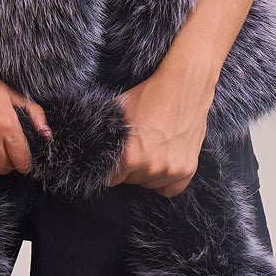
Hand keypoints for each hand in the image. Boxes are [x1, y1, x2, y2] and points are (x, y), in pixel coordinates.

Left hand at [108, 68, 211, 196]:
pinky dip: (166, 181)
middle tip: (135, 147)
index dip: (110, 168)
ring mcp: (171, 170)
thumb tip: (87, 142)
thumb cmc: (149, 95)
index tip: (115, 158)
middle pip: (130, 181)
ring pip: (149, 184)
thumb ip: (103, 133)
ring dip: (147, 173)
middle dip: (129, 168)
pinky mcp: (188, 169)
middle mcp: (151, 167)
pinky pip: (171, 189)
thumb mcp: (118, 110)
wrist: (183, 86)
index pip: (110, 179)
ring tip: (151, 150)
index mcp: (130, 156)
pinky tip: (162, 165)